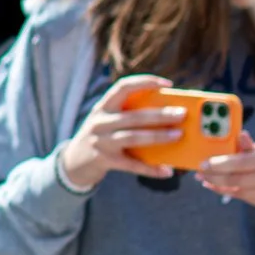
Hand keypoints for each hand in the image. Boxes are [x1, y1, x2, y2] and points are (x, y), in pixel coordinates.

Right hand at [56, 75, 185, 189]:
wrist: (73, 162)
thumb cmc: (100, 136)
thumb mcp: (107, 121)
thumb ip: (127, 114)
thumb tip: (166, 113)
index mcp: (103, 107)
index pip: (123, 87)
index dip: (145, 82)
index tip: (167, 84)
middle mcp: (100, 122)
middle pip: (134, 116)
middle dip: (160, 114)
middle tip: (182, 114)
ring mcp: (101, 142)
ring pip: (134, 138)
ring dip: (158, 136)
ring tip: (178, 136)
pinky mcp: (105, 161)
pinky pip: (132, 165)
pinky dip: (150, 169)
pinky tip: (167, 171)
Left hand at [196, 132, 254, 213]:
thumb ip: (250, 146)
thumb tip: (240, 134)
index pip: (242, 162)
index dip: (221, 164)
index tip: (204, 163)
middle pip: (237, 179)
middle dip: (214, 176)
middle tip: (199, 172)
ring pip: (237, 190)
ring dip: (216, 185)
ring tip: (203, 179)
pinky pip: (240, 197)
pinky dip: (224, 191)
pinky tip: (213, 186)